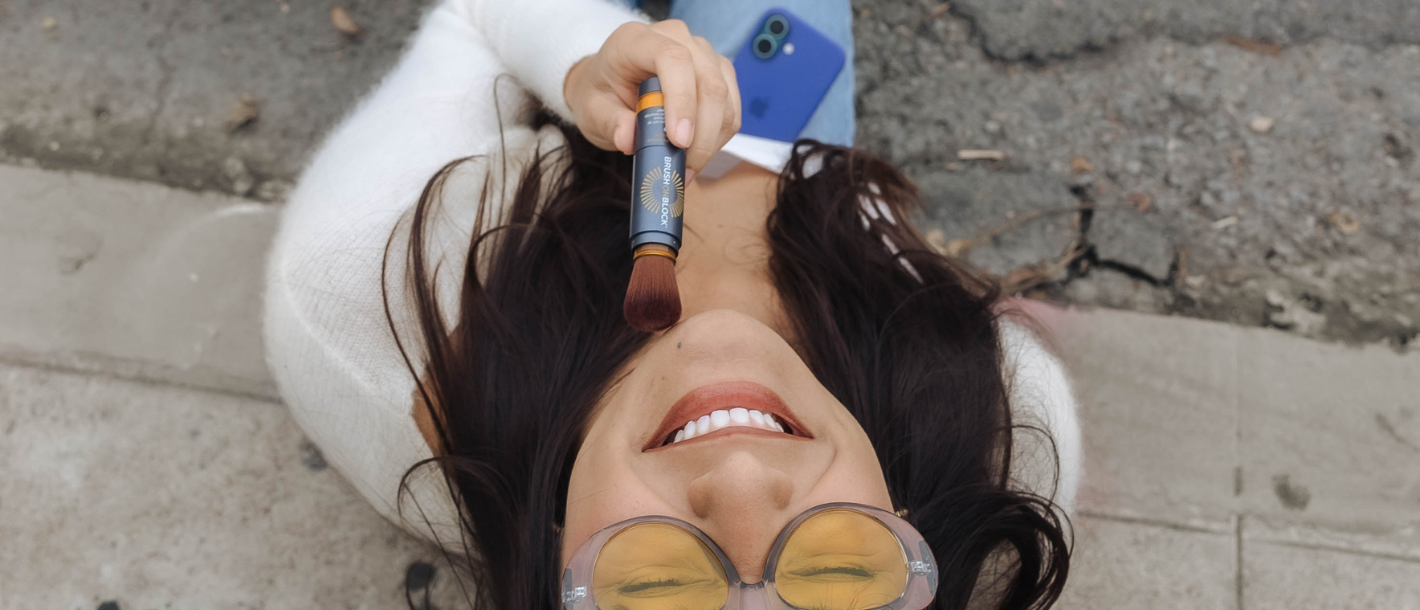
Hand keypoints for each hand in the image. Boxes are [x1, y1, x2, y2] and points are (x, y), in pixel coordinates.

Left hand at [563, 20, 740, 180]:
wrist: (611, 85)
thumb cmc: (603, 94)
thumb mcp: (592, 110)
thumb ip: (609, 123)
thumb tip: (628, 139)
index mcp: (638, 40)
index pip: (673, 58)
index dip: (682, 99)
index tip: (678, 140)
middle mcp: (677, 39)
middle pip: (708, 81)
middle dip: (702, 132)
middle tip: (684, 168)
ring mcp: (702, 54)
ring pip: (724, 99)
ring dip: (710, 140)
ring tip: (686, 166)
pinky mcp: (719, 74)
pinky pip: (731, 110)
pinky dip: (717, 138)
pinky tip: (695, 154)